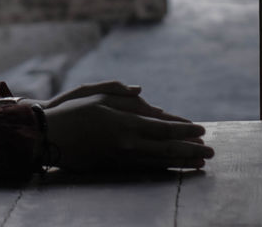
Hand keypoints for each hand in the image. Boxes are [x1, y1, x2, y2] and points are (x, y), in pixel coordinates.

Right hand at [41, 84, 212, 173]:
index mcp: (124, 122)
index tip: (202, 129)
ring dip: (182, 162)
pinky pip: (146, 168)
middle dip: (191, 149)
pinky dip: (164, 168)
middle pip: (166, 147)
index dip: (184, 129)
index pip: (162, 126)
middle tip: (212, 152)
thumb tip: (143, 92)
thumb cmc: (70, 110)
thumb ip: (121, 91)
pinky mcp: (116, 166)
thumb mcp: (94, 93)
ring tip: (201, 163)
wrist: (49, 136)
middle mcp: (127, 142)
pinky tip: (175, 169)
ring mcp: (122, 157)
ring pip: (159, 161)